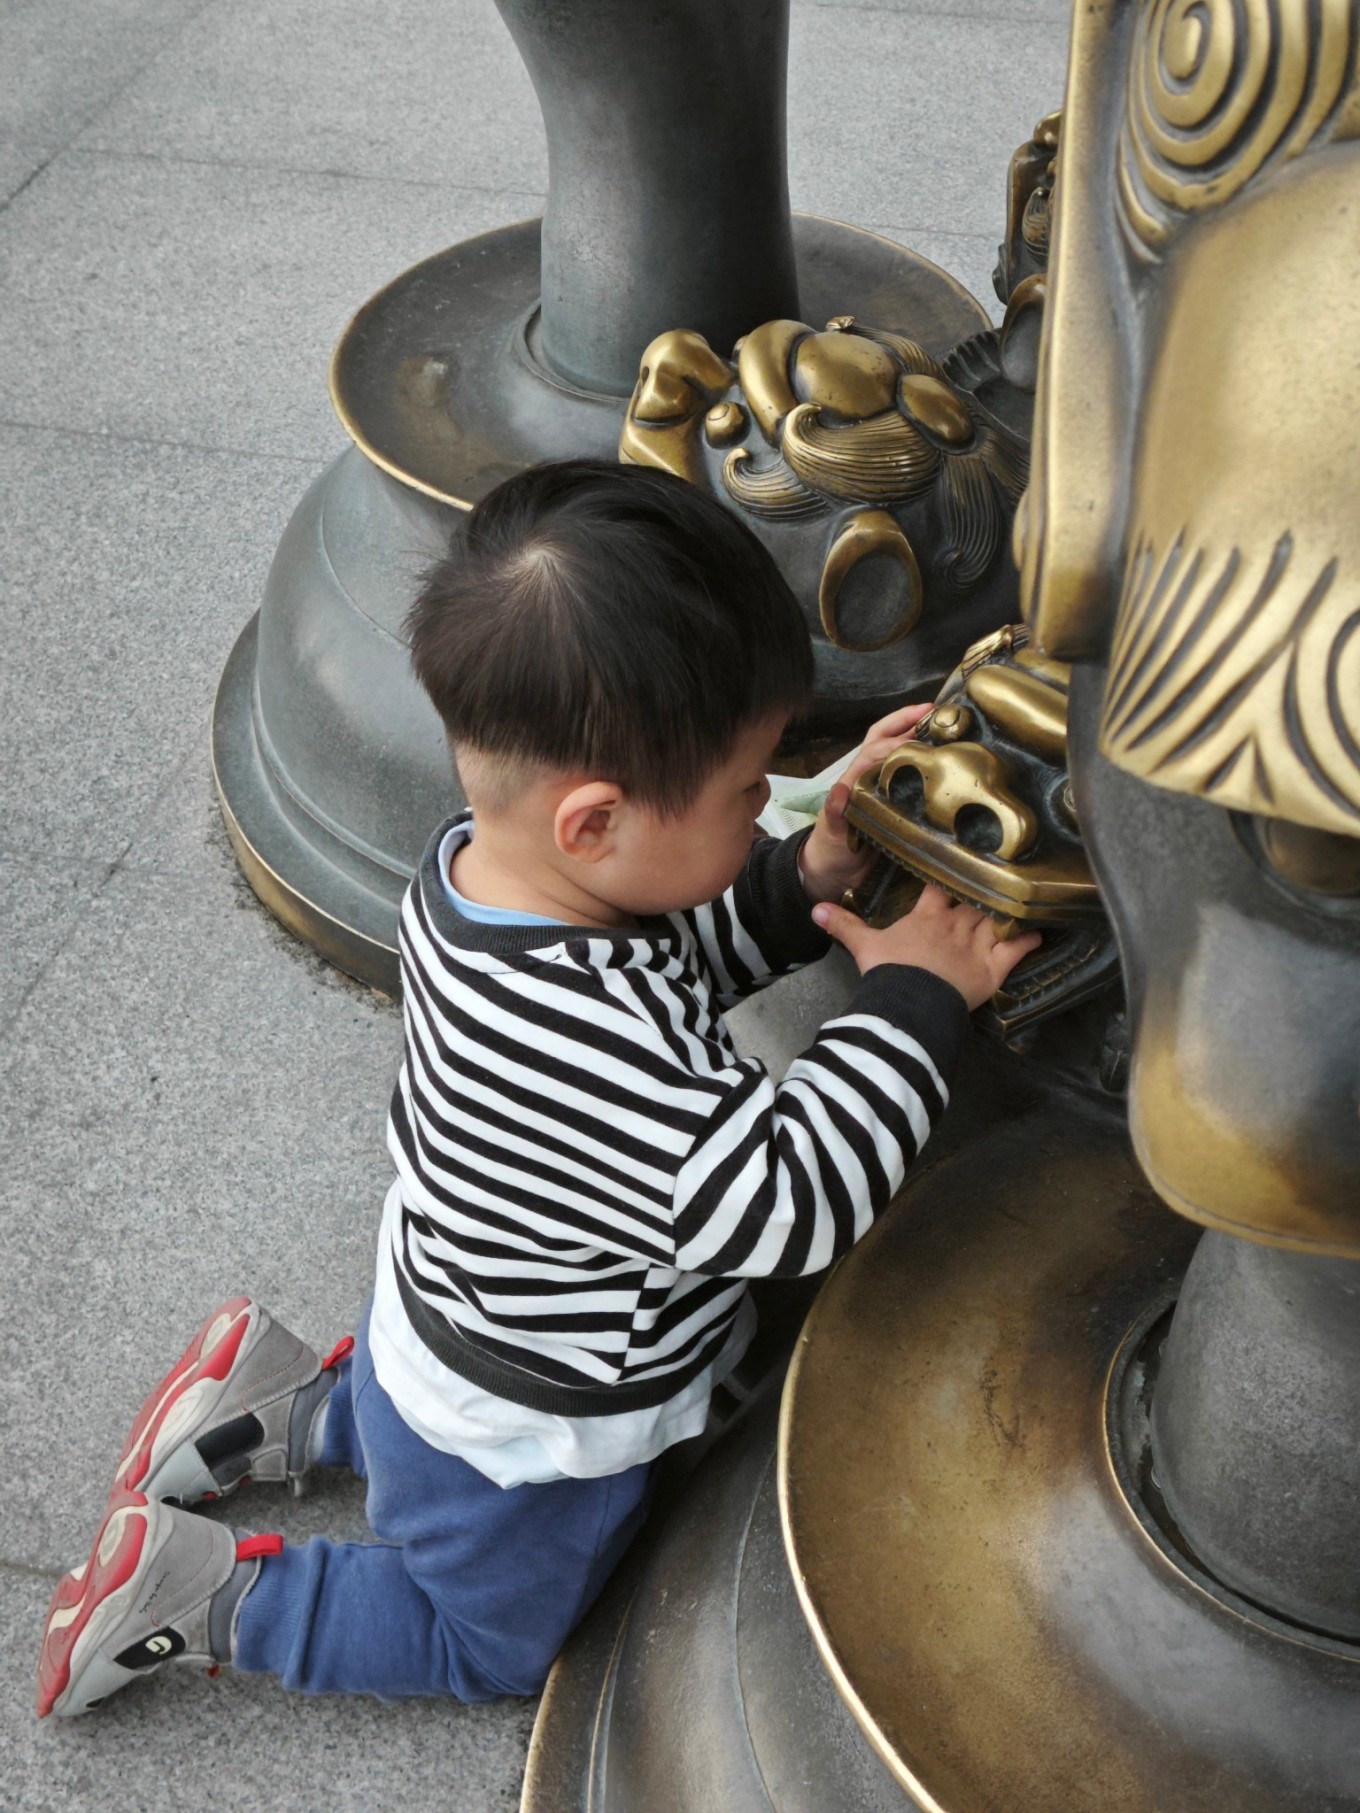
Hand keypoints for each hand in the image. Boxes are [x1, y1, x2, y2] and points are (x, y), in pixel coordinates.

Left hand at [799, 703, 933, 903]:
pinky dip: (924, 759)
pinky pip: (909, 773)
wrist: (833, 874)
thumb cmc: (830, 851)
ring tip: (945, 723)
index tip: (923, 735)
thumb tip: (840, 790)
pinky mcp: (895, 801)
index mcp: (854, 779)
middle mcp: (868, 776)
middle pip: (885, 737)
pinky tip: (945, 756)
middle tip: (937, 710)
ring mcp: (882, 787)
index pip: (876, 750)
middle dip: (907, 720)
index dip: (897, 740)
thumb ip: (835, 815)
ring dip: (916, 732)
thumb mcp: (832, 834)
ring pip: (896, 749)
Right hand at [811, 884, 1041, 1010]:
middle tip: (996, 882)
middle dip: (984, 892)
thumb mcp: (862, 946)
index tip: (958, 864)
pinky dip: (1028, 939)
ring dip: (1007, 910)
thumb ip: (843, 924)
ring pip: (997, 918)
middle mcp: (957, 923)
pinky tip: (1038, 932)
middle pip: (975, 900)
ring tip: (1018, 901)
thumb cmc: (889, 971)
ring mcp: (978, 943)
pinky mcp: (994, 966)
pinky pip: (1017, 948)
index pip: (940, 887)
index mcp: (927, 915)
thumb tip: (814, 908)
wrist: (911, 1001)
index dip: (950, 876)